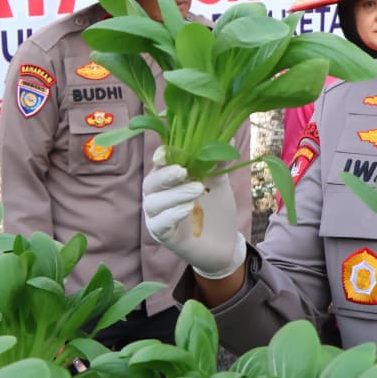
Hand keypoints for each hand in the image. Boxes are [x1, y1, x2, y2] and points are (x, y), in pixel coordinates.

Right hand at [143, 149, 245, 279]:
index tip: (167, 152)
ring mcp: (158, 217)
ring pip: (153, 203)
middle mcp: (158, 197)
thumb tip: (226, 135)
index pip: (158, 165)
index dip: (160, 156)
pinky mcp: (164, 235)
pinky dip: (172, 214)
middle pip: (150, 183)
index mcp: (168, 180)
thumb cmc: (216, 209)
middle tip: (183, 170)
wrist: (225, 243)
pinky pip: (159, 224)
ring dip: (174, 194)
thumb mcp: (219, 183)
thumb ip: (218, 162)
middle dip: (165, 175)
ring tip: (197, 189)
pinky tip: (187, 209)